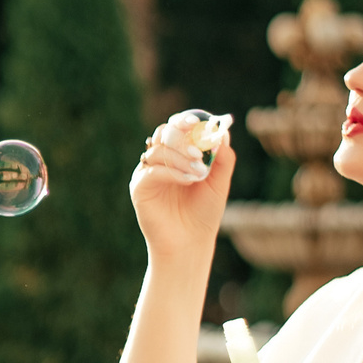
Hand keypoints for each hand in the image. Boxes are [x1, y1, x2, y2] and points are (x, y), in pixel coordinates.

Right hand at [129, 120, 234, 259]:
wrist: (190, 243)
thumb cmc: (204, 213)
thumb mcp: (219, 182)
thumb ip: (222, 157)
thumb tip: (223, 132)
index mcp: (178, 154)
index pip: (178, 127)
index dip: (186, 120)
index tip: (196, 121)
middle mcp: (161, 160)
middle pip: (165, 133)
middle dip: (182, 137)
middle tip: (199, 151)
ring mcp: (148, 172)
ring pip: (158, 150)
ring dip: (180, 158)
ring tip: (199, 173)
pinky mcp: (139, 187)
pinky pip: (152, 171)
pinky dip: (171, 173)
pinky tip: (188, 181)